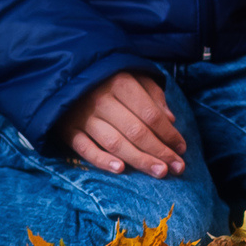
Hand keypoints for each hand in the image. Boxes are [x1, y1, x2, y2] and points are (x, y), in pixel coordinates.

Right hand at [59, 71, 187, 175]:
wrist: (63, 73)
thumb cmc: (106, 76)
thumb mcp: (133, 74)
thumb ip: (153, 94)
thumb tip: (171, 119)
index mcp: (121, 83)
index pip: (150, 114)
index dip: (169, 133)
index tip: (182, 148)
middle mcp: (102, 100)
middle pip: (136, 131)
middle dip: (160, 151)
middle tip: (177, 167)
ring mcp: (83, 116)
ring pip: (114, 143)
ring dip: (139, 160)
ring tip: (159, 172)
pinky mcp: (67, 129)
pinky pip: (85, 149)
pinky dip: (102, 160)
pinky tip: (120, 169)